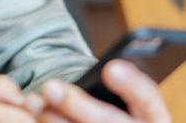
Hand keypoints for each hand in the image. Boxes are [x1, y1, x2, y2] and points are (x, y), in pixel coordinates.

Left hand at [32, 60, 169, 122]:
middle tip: (49, 86)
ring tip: (32, 102)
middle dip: (79, 106)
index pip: (148, 100)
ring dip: (54, 122)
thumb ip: (121, 85)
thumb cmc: (119, 114)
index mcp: (154, 119)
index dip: (131, 85)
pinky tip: (31, 118)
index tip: (111, 68)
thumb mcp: (128, 100)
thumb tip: (105, 67)